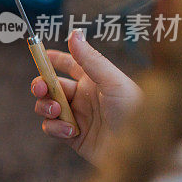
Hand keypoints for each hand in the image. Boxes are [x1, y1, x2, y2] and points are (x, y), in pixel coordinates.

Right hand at [31, 29, 142, 165]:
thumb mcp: (112, 81)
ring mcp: (76, 117)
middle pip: (51, 86)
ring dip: (46, 107)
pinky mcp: (72, 137)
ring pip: (47, 106)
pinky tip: (70, 131)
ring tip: (58, 111)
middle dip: (41, 85)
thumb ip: (89, 59)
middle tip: (41, 89)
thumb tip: (74, 33)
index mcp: (93, 80)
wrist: (142, 149)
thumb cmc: (134, 110)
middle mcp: (82, 97)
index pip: (68, 64)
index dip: (53, 59)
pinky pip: (51, 128)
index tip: (39, 55)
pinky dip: (55, 128)